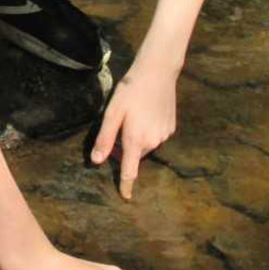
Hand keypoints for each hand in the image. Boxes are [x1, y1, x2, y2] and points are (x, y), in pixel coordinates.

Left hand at [90, 60, 177, 198]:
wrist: (158, 72)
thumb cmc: (131, 90)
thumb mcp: (112, 113)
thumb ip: (105, 138)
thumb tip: (97, 161)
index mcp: (135, 140)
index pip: (130, 171)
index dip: (125, 185)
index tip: (125, 197)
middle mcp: (153, 142)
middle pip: (135, 155)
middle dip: (126, 148)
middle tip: (119, 125)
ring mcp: (164, 135)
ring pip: (146, 145)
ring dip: (137, 138)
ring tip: (134, 115)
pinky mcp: (171, 127)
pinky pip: (156, 136)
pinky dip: (148, 130)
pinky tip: (146, 112)